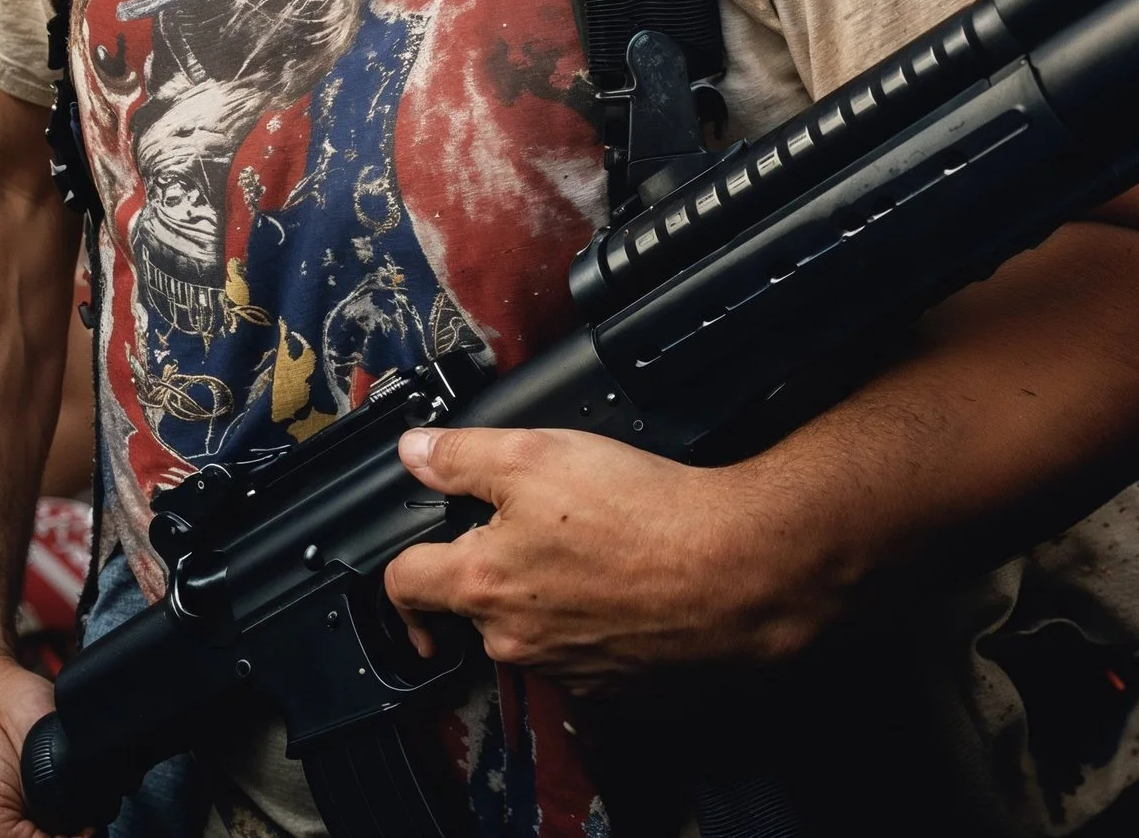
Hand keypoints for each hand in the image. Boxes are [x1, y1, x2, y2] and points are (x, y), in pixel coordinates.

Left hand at [383, 428, 840, 689]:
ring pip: (531, 627)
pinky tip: (625, 579)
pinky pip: (585, 651)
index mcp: (485, 585)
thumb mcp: (535, 454)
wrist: (736, 572)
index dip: (401, 560)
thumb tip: (414, 452)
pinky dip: (595, 619)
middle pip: (473, 604)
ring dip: (546, 591)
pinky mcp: (617, 687)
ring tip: (593, 544)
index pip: (405, 585)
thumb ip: (462, 455)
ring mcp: (567, 672)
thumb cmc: (641, 513)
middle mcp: (517, 642)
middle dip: (491, 565)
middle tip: (534, 522)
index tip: (413, 559)